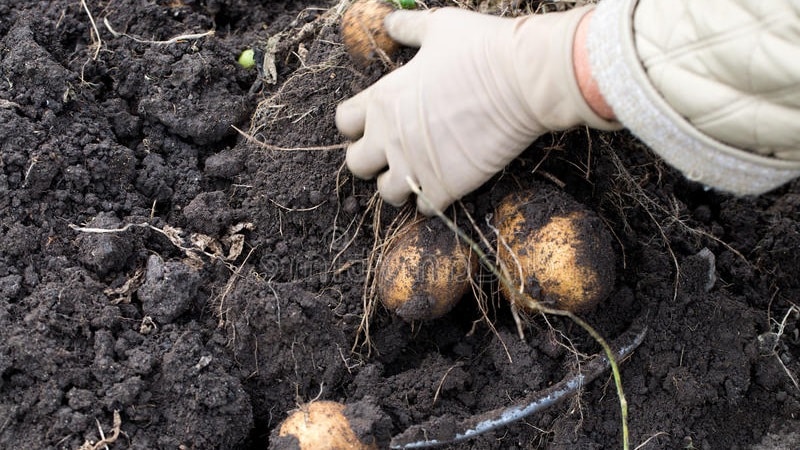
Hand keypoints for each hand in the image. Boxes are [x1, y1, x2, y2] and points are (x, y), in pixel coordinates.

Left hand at [336, 5, 617, 214]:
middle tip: (397, 152)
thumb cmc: (481, 48)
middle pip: (356, 164)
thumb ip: (408, 28)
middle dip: (373, 160)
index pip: (344, 123)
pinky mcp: (443, 187)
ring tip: (420, 173)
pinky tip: (446, 185)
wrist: (523, 79)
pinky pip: (423, 209)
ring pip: (386, 193)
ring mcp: (414, 165)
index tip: (379, 123)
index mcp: (382, 99)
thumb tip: (390, 21)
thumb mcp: (438, 27)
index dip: (358, 125)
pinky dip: (432, 201)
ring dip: (400, 185)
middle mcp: (390, 136)